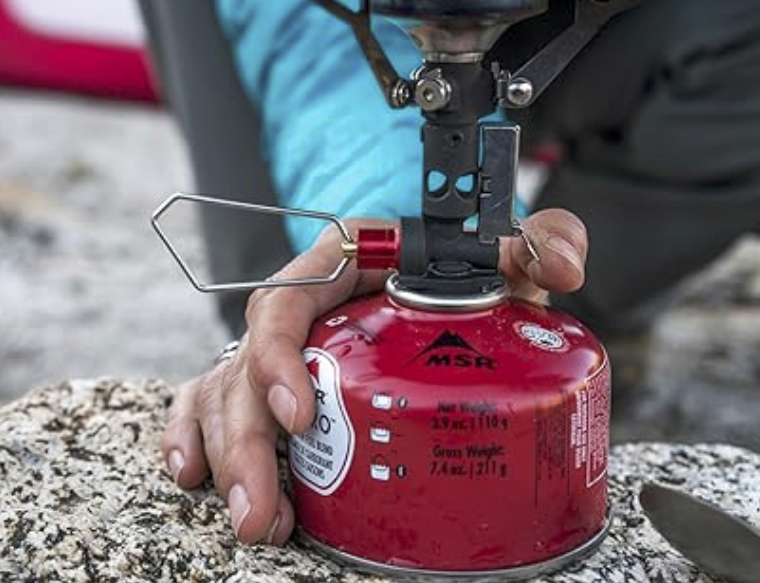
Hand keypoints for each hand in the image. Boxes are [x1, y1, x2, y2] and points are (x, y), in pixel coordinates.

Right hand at [161, 209, 586, 545]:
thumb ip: (537, 240)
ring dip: (229, 457)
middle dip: (248, 440)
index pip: (288, 300)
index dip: (280, 356)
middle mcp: (304, 303)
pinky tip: (196, 474)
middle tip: (262, 508)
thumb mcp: (501, 245)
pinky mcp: (282, 378)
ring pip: (227, 393)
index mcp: (341, 261)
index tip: (302, 415)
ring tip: (254, 519)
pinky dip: (197, 434)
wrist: (444, 270)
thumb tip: (563, 264)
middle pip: (248, 365)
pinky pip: (216, 399)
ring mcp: (288, 345)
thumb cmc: (462, 258)